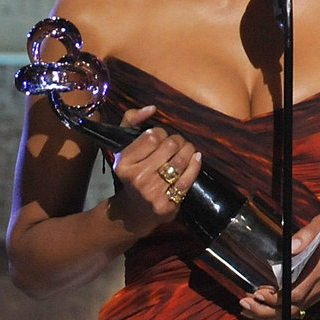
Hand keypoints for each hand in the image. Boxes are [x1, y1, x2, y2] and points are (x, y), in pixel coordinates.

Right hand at [105, 107, 201, 237]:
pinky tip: (196, 159)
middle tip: (178, 144)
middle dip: (178, 141)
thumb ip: (132, 121)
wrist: (136, 210)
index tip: (161, 138)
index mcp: (123, 162)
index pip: (152, 135)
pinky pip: (188, 178)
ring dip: (189, 150)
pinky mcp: (165, 204)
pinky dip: (196, 165)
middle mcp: (135, 177)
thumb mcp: (125, 146)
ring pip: (181, 160)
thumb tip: (151, 108)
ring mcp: (150, 192)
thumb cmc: (134, 171)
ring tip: (187, 150)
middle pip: (170, 145)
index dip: (161, 133)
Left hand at [237, 208, 319, 319]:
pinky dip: (279, 310)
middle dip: (266, 310)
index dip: (276, 298)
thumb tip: (291, 246)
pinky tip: (264, 305)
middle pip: (292, 309)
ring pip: (294, 312)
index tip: (258, 292)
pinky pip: (298, 308)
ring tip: (248, 306)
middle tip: (244, 302)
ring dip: (270, 313)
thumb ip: (309, 233)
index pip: (297, 293)